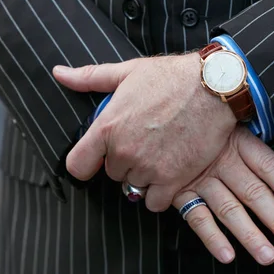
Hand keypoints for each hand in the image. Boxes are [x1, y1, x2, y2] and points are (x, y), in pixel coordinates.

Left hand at [54, 54, 237, 211]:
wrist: (214, 87)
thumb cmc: (171, 77)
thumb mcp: (127, 72)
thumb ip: (89, 78)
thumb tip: (59, 74)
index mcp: (107, 128)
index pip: (77, 166)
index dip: (86, 164)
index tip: (98, 159)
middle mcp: (124, 153)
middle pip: (113, 174)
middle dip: (126, 162)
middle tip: (145, 143)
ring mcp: (149, 169)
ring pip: (135, 187)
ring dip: (145, 177)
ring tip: (162, 153)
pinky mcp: (174, 180)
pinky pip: (156, 202)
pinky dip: (162, 192)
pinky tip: (171, 172)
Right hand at [172, 127, 273, 264]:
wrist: (153, 116)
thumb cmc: (197, 119)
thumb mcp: (225, 120)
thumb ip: (247, 140)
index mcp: (238, 141)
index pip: (268, 166)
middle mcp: (221, 160)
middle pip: (254, 192)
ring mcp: (199, 176)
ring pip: (229, 209)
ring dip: (249, 235)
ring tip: (268, 256)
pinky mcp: (178, 191)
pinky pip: (197, 217)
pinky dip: (212, 237)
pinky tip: (227, 255)